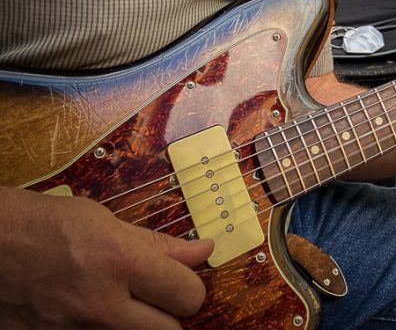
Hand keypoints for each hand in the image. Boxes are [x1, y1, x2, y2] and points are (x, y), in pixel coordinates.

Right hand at [0, 186, 213, 329]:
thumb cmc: (46, 226)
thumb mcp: (106, 222)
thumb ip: (157, 244)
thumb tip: (202, 251)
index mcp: (119, 262)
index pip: (187, 295)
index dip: (190, 288)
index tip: (182, 281)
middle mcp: (99, 303)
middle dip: (170, 315)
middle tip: (158, 299)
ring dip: (136, 325)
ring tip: (121, 302)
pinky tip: (92, 312)